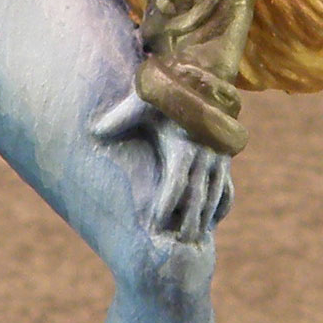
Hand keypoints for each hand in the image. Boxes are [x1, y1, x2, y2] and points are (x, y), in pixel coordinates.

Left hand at [90, 91, 232, 244]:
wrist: (202, 77)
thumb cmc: (167, 93)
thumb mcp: (142, 103)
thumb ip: (119, 118)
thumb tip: (94, 132)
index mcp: (184, 145)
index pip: (176, 181)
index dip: (167, 203)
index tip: (156, 223)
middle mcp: (205, 154)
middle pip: (198, 195)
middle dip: (188, 220)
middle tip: (179, 245)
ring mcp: (219, 157)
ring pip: (215, 193)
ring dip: (206, 217)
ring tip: (196, 239)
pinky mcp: (226, 156)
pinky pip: (228, 185)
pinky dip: (223, 203)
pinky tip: (215, 219)